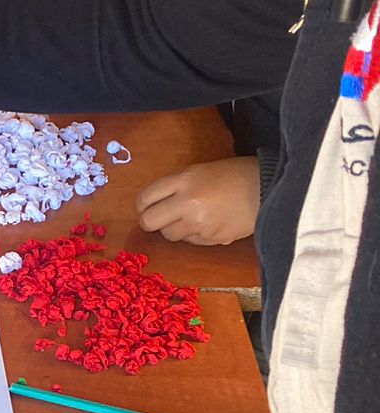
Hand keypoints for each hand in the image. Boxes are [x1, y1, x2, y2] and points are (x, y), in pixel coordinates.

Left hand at [135, 155, 260, 244]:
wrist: (269, 187)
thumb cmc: (233, 174)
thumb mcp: (199, 170)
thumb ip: (175, 186)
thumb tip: (152, 204)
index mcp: (184, 181)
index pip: (144, 199)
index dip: (142, 204)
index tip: (147, 206)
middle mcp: (188, 204)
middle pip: (149, 222)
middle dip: (150, 220)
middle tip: (160, 217)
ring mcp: (200, 224)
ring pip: (169, 234)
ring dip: (173, 228)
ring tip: (189, 217)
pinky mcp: (213, 239)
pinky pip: (190, 241)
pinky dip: (193, 234)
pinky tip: (207, 223)